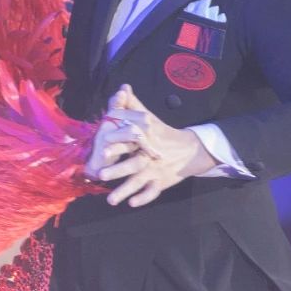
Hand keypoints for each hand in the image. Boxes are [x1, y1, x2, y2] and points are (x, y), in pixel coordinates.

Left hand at [86, 85, 217, 207]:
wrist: (190, 149)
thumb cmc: (163, 132)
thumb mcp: (149, 117)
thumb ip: (133, 104)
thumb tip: (123, 87)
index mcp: (146, 138)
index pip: (130, 139)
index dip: (116, 141)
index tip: (102, 144)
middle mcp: (149, 155)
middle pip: (134, 162)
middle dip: (118, 169)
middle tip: (100, 173)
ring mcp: (155, 170)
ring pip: (139, 181)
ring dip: (125, 190)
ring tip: (110, 200)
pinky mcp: (161, 182)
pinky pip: (152, 192)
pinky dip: (143, 198)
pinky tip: (131, 204)